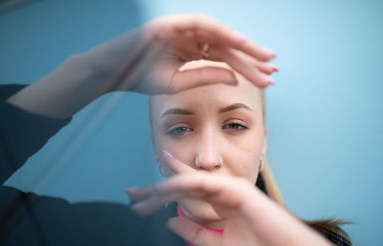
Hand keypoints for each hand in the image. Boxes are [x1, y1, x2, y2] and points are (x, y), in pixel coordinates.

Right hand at [90, 13, 277, 94]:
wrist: (110, 73)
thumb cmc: (139, 79)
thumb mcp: (177, 83)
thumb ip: (205, 77)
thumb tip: (234, 77)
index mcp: (191, 53)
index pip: (224, 59)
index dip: (247, 68)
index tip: (267, 78)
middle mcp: (190, 39)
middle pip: (227, 48)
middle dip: (251, 59)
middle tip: (274, 70)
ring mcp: (181, 29)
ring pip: (219, 35)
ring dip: (242, 45)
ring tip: (265, 57)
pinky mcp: (171, 23)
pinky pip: (200, 24)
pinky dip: (219, 32)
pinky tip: (238, 42)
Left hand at [125, 152, 358, 245]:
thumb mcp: (219, 244)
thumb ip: (195, 230)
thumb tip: (170, 221)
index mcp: (221, 202)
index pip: (187, 192)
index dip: (164, 192)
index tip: (141, 197)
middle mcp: (223, 191)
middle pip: (183, 185)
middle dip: (156, 189)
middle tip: (131, 193)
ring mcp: (230, 188)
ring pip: (189, 182)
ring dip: (163, 189)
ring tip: (140, 196)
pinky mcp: (237, 189)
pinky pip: (203, 184)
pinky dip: (182, 186)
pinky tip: (163, 191)